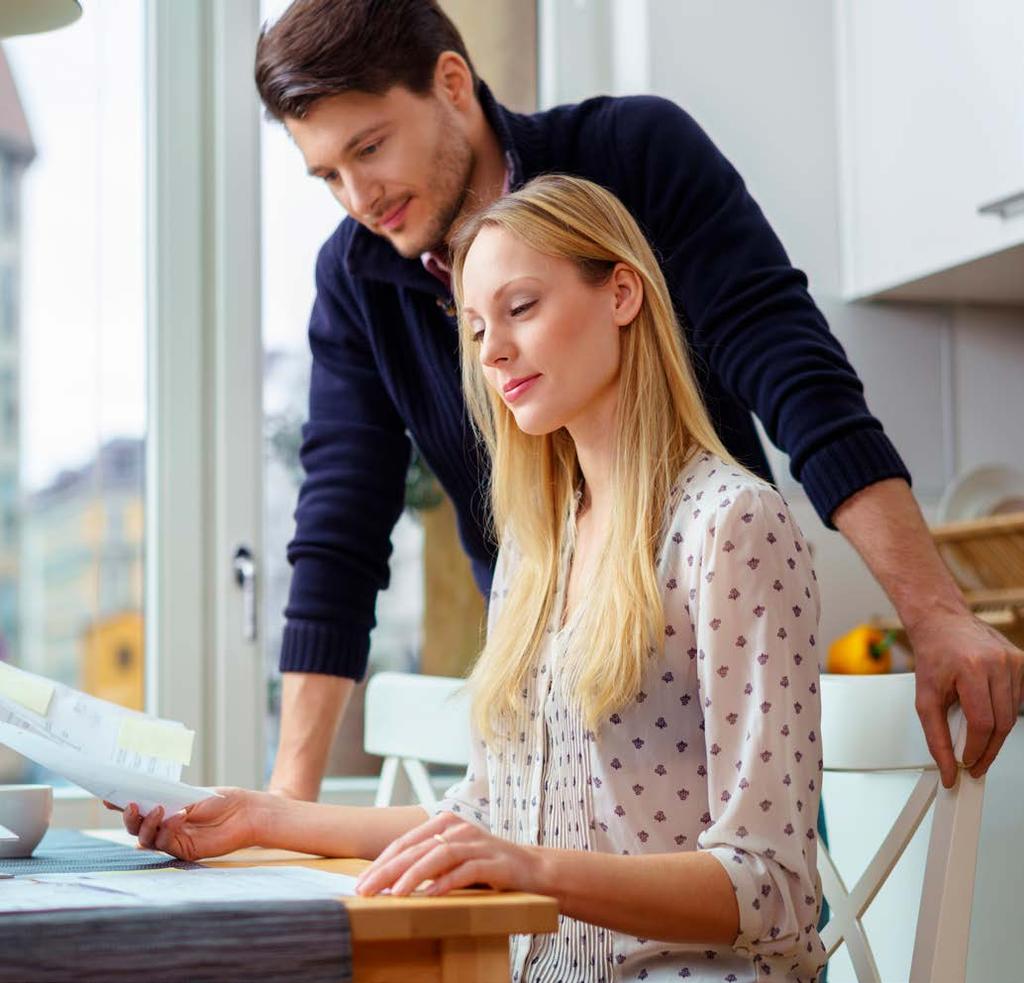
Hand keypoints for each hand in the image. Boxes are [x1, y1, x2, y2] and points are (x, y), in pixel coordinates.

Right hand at [120, 788, 267, 861]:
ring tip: (158, 809)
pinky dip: (168, 829)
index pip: (138, 809)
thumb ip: (166, 797)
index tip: (106, 797)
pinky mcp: (183, 850)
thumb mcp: (190, 795)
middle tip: (131, 805)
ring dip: (148, 824)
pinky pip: (166, 843)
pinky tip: (178, 816)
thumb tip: (141, 794)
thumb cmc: (221, 801)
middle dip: (130, 818)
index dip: (120, 804)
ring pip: (146, 839)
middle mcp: (164, 827)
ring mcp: (172, 840)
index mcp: (164, 809)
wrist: (246, 812)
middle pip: (136, 828)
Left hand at [354, 812, 543, 897]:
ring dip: (414, 875)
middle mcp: (460, 828)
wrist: (533, 869)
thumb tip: (389, 882)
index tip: (362, 881)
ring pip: (439, 855)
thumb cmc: (487, 868)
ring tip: (394, 893)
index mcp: (446, 823)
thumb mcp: (453, 861)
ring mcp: (478, 843)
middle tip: (366, 889)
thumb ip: (428, 864)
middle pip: (417, 848)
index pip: (406, 842)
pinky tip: (431, 895)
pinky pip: (466, 870)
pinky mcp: (494, 861)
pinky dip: (447, 882)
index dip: (382, 861)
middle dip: (388, 870)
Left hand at [908, 611, 1023, 786]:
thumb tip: (948, 769)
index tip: (968, 763)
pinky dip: (1003, 711)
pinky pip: (1018, 699)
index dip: (977, 750)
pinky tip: (988, 709)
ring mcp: (1014, 660)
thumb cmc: (933, 654)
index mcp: (971, 668)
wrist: (942, 622)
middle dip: (989, 748)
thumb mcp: (924, 696)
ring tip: (976, 734)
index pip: (983, 723)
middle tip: (975, 762)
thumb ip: (936, 736)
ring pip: (1013, 714)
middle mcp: (997, 662)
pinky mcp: (1022, 661)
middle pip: (1003, 723)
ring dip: (995, 730)